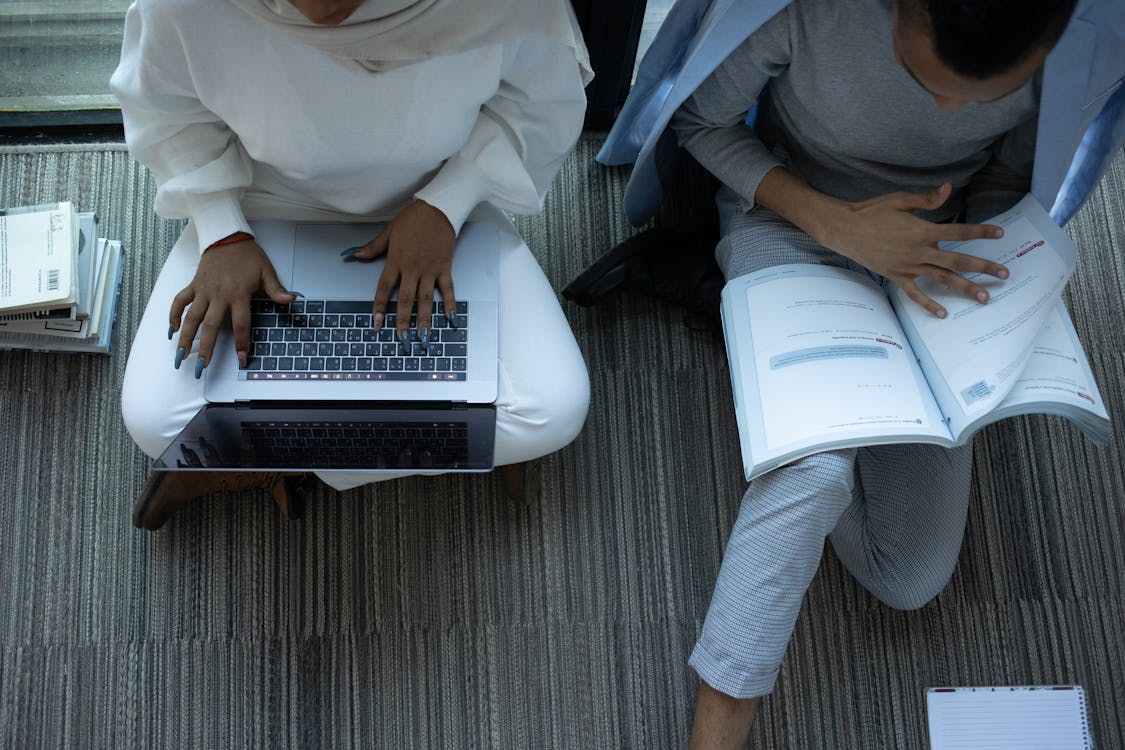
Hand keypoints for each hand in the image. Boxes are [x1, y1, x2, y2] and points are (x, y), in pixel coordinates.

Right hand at [169, 235, 296, 375]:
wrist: (226, 236)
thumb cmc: (248, 255)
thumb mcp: (266, 271)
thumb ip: (276, 289)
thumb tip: (292, 300)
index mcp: (238, 294)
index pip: (241, 324)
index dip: (242, 343)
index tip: (241, 360)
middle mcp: (219, 295)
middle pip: (211, 326)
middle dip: (206, 348)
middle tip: (201, 368)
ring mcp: (204, 291)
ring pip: (191, 317)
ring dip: (185, 337)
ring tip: (181, 356)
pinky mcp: (194, 285)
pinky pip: (180, 301)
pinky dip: (174, 315)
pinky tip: (172, 330)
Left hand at [348, 200, 455, 347]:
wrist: (438, 209)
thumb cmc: (413, 219)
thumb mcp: (389, 232)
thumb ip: (373, 247)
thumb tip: (356, 255)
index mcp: (396, 261)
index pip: (385, 289)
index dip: (380, 307)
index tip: (377, 323)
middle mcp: (412, 268)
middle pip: (406, 299)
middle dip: (403, 321)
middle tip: (402, 340)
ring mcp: (430, 269)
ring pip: (426, 299)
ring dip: (425, 319)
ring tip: (424, 337)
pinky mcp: (445, 267)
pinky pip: (448, 289)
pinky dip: (450, 304)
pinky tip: (450, 319)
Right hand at [815, 183, 1009, 316]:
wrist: (844, 230)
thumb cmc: (871, 212)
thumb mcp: (899, 200)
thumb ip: (927, 199)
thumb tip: (948, 188)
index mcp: (922, 231)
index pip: (959, 231)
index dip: (981, 232)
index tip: (999, 234)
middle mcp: (919, 252)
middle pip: (958, 261)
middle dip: (983, 267)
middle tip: (1005, 274)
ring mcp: (908, 266)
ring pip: (942, 279)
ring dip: (965, 288)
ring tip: (984, 297)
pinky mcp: (897, 276)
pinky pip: (915, 293)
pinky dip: (929, 304)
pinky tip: (943, 313)